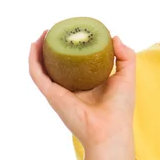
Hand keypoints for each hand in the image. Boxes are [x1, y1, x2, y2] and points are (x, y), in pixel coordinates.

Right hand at [28, 30, 136, 148]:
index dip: (72, 47)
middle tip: (55, 30)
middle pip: (56, 63)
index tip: (73, 32)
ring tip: (44, 33)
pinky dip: (33, 61)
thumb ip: (125, 55)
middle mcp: (70, 86)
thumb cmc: (120, 106)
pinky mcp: (52, 95)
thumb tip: (114, 37)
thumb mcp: (126, 75)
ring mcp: (59, 91)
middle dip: (53, 46)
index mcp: (86, 83)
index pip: (75, 62)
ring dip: (39, 50)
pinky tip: (35, 46)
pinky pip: (38, 75)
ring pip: (43, 67)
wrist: (110, 129)